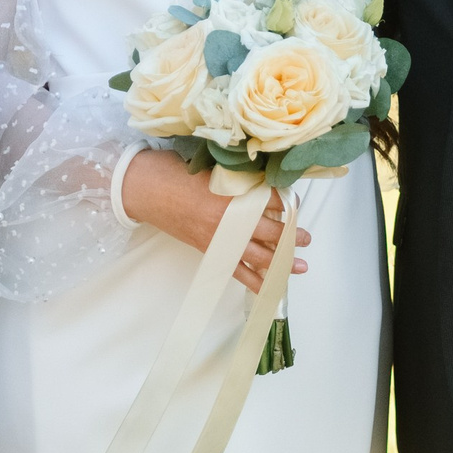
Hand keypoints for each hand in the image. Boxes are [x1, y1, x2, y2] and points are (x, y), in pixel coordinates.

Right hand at [119, 147, 309, 289]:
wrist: (145, 189)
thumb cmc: (174, 170)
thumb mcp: (211, 166)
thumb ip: (238, 176)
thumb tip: (263, 179)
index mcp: (231, 195)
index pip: (270, 202)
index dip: (285, 203)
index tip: (294, 203)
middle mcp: (229, 220)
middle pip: (268, 231)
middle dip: (290, 236)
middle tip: (308, 238)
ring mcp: (219, 238)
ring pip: (257, 255)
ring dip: (280, 261)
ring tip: (300, 265)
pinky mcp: (209, 250)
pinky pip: (236, 270)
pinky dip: (253, 280)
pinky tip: (268, 286)